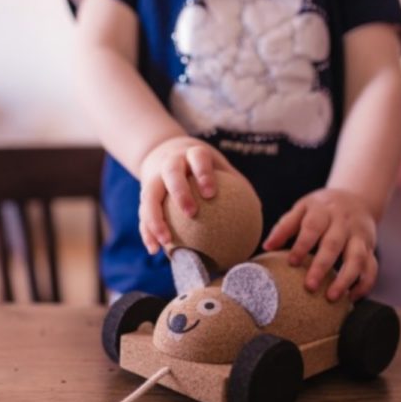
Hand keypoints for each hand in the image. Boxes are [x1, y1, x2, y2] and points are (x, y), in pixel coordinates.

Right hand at [139, 136, 237, 253]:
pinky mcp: (144, 192)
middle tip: (191, 214)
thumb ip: (235, 186)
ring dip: (154, 219)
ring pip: (149, 195)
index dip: (203, 173)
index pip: (198, 158)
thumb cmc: (202, 167)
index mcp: (191, 153)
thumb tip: (258, 213)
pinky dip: (146, 230)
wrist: (163, 152)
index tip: (211, 193)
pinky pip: (142, 212)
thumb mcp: (218, 168)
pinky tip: (155, 249)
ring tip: (165, 241)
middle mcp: (170, 162)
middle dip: (179, 192)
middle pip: (171, 173)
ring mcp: (154, 176)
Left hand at [263, 188, 377, 301]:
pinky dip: (364, 284)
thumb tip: (266, 246)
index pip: (312, 227)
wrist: (356, 198)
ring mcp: (360, 236)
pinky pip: (372, 268)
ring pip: (357, 258)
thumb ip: (285, 226)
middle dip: (322, 266)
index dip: (302, 245)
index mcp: (323, 211)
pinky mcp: (370, 248)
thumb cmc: (321, 209)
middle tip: (309, 287)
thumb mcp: (302, 208)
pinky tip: (351, 298)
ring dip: (346, 279)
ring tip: (332, 297)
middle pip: (334, 244)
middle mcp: (343, 222)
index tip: (291, 263)